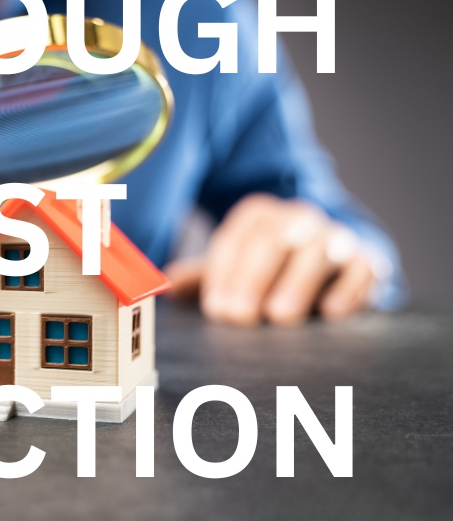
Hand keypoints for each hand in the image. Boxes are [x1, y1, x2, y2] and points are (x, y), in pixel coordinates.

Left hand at [164, 194, 375, 325]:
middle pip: (273, 240)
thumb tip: (168, 287)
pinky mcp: (366, 257)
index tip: (216, 308)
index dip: (223, 274)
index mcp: (257, 216)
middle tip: (239, 317)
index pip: (236, 240)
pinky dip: (348, 288)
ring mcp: (333, 235)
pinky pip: (361, 267)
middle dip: (253, 279)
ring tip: (280, 316)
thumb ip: (202, 278)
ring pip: (317, 250)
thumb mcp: (233, 267)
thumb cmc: (269, 268)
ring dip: (298, 283)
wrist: (330, 257)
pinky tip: (330, 313)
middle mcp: (295, 218)